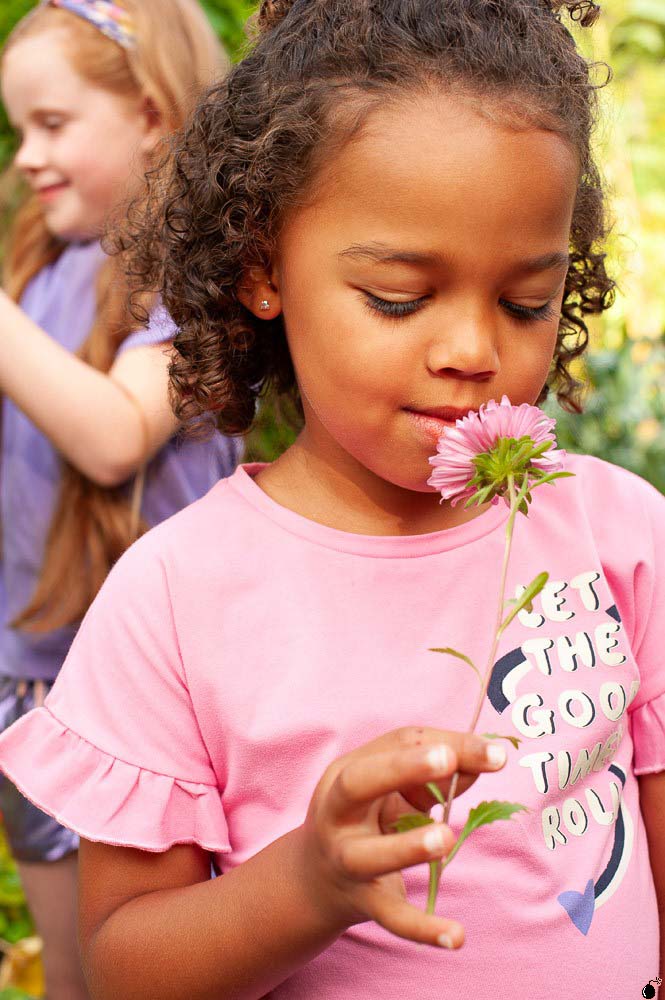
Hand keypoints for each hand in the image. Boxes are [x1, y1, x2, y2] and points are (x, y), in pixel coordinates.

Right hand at [297, 726, 506, 949]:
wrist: (317, 880)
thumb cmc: (369, 816)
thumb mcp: (395, 788)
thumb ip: (439, 772)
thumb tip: (488, 760)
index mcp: (346, 772)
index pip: (394, 745)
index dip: (444, 743)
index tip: (492, 752)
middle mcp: (337, 813)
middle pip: (357, 784)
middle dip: (401, 768)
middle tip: (446, 760)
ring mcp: (346, 860)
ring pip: (369, 855)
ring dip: (407, 846)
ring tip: (445, 838)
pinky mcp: (364, 902)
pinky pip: (392, 917)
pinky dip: (423, 928)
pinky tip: (457, 936)